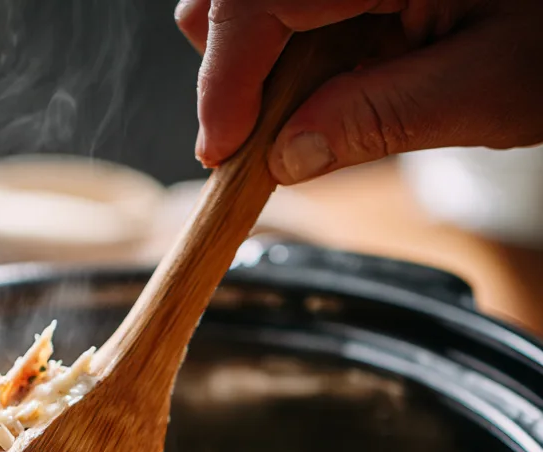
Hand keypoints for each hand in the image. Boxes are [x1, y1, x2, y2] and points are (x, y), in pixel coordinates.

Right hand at [175, 0, 542, 183]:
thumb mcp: (492, 88)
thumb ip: (380, 119)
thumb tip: (287, 156)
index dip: (226, 77)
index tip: (221, 149)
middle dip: (231, 61)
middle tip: (253, 136)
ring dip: (259, 49)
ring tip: (298, 107)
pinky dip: (292, 33)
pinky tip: (329, 67)